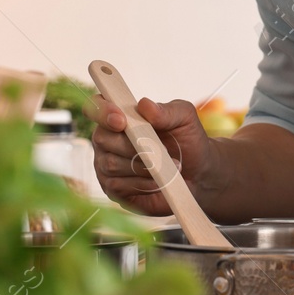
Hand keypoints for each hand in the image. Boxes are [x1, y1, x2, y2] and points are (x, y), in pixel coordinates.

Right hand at [83, 94, 214, 216]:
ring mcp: (106, 165)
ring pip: (112, 164)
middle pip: (103, 138)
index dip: (102, 111)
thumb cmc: (187, 141)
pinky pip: (119, 186)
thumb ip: (167, 110)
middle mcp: (107, 139)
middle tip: (162, 149)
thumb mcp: (185, 118)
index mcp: (119, 115)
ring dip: (144, 166)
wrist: (197, 173)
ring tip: (169, 165)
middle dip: (132, 145)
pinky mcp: (113, 189)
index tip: (121, 120)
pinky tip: (159, 181)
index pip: (96, 107)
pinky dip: (144, 183)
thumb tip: (145, 105)